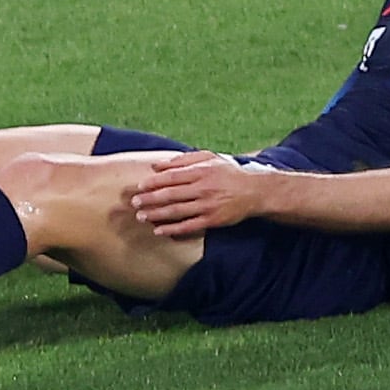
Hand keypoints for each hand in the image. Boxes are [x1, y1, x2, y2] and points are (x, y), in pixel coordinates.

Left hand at [128, 151, 276, 238]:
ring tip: (141, 217)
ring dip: (157, 215)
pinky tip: (159, 231)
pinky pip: (188, 226)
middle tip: (134, 203)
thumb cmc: (229, 173)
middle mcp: (204, 188)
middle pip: (171, 195)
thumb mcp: (210, 158)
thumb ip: (183, 160)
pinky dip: (172, 229)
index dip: (154, 182)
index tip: (140, 187)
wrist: (255, 191)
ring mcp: (208, 205)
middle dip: (150, 200)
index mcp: (202, 171)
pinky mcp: (212, 220)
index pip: (172, 177)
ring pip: (177, 211)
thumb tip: (156, 165)